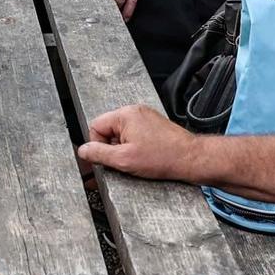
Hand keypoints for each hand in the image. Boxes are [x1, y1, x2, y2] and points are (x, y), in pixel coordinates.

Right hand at [77, 104, 200, 182]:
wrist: (191, 159)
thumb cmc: (164, 157)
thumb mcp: (124, 159)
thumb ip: (99, 154)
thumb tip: (83, 150)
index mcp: (125, 114)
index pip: (96, 127)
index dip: (97, 146)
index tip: (104, 159)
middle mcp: (135, 112)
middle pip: (108, 130)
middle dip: (112, 149)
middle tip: (123, 162)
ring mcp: (146, 118)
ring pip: (121, 135)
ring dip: (124, 149)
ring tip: (137, 161)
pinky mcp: (154, 126)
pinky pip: (134, 136)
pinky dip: (135, 148)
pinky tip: (144, 158)